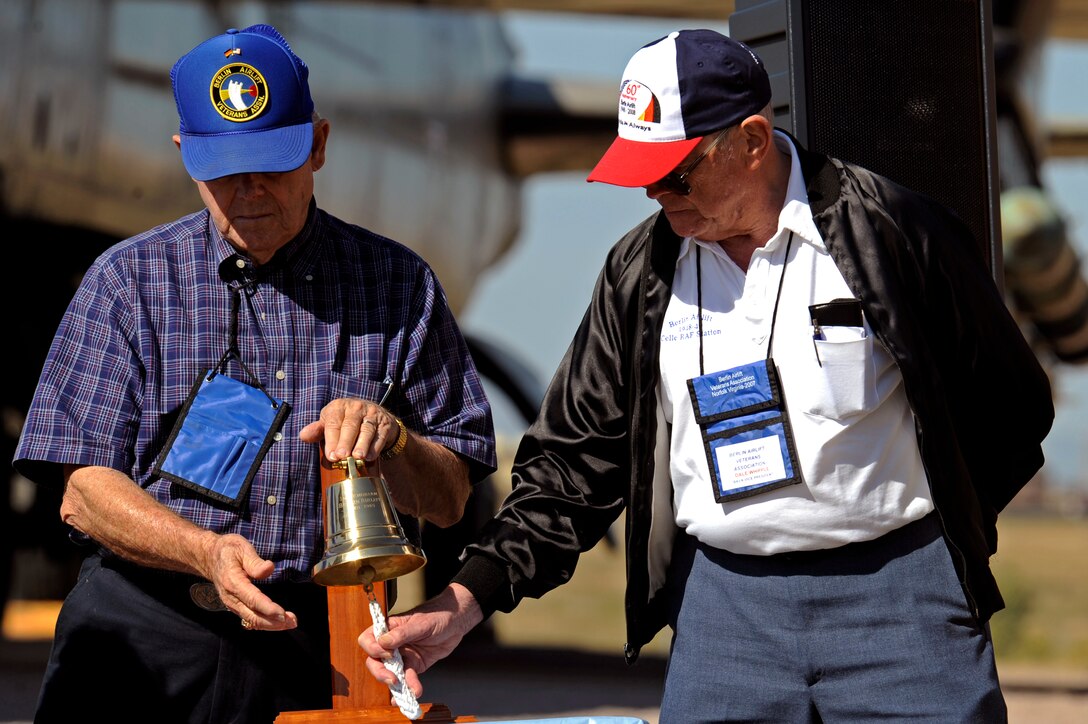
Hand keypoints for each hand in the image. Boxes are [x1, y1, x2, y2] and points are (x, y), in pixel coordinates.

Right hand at [202, 532, 296, 630]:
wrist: (209, 557)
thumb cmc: (228, 550)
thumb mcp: (241, 548)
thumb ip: (255, 562)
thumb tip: (270, 569)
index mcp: (233, 582)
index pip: (252, 600)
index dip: (268, 609)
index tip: (283, 614)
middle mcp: (231, 597)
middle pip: (253, 616)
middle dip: (274, 622)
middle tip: (293, 622)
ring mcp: (231, 604)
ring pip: (251, 621)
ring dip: (271, 625)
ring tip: (290, 623)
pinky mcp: (235, 606)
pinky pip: (249, 619)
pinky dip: (264, 624)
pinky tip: (278, 624)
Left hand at [298, 397, 401, 462]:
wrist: (375, 416)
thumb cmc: (347, 422)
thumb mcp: (331, 422)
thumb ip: (317, 430)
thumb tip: (303, 436)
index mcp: (339, 406)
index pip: (333, 422)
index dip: (332, 440)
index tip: (331, 455)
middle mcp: (356, 407)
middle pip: (350, 425)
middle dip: (345, 442)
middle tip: (342, 456)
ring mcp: (372, 414)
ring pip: (367, 429)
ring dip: (362, 444)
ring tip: (357, 457)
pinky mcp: (385, 423)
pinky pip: (380, 435)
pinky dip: (375, 447)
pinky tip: (370, 457)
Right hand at [357, 584, 483, 697]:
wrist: (457, 622)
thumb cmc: (437, 615)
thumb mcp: (421, 623)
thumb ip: (403, 633)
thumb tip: (383, 642)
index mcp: (389, 628)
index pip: (368, 639)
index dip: (372, 649)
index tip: (387, 654)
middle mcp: (392, 644)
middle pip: (375, 661)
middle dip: (380, 672)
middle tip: (392, 679)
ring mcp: (403, 656)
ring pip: (390, 673)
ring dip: (396, 684)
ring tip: (405, 691)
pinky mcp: (415, 665)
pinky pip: (408, 678)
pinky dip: (410, 686)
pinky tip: (414, 693)